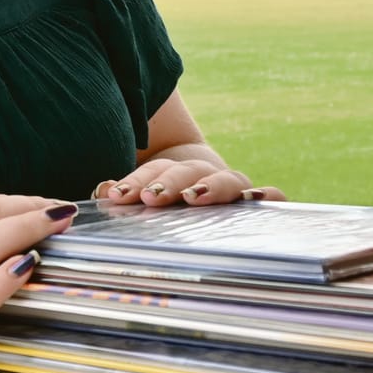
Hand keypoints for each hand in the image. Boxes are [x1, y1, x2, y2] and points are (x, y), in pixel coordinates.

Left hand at [92, 158, 286, 207]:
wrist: (205, 185)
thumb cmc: (166, 198)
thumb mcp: (143, 194)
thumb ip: (124, 193)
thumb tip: (100, 190)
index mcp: (174, 171)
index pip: (155, 169)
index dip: (135, 180)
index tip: (115, 194)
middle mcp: (204, 175)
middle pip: (187, 171)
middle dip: (168, 182)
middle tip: (149, 197)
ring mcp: (232, 187)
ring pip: (226, 180)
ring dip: (211, 187)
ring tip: (194, 198)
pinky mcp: (255, 203)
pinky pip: (272, 197)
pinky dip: (270, 195)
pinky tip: (260, 199)